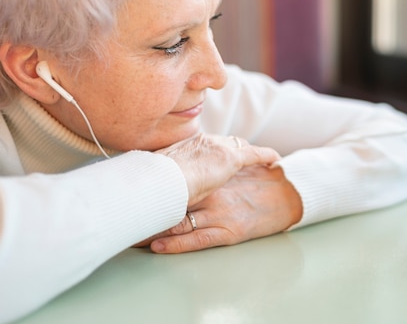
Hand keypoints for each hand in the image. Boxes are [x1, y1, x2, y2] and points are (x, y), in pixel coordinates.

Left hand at [135, 164, 302, 252]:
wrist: (289, 195)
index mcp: (210, 171)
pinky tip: (159, 246)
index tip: (125, 189)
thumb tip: (180, 161)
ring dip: (152, 228)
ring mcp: (219, 211)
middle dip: (144, 207)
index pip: (174, 178)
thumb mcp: (233, 165)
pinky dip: (176, 244)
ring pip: (178, 220)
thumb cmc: (260, 180)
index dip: (149, 185)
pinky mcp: (229, 230)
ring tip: (128, 235)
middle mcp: (212, 190)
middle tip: (118, 212)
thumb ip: (208, 161)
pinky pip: (197, 238)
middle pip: (170, 199)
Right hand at [157, 134, 279, 205]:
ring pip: (241, 145)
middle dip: (237, 148)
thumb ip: (170, 179)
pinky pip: (255, 154)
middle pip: (226, 142)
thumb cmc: (155, 185)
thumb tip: (165, 188)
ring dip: (251, 152)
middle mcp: (204, 141)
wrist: (159, 182)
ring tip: (262, 159)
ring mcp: (217, 147)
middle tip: (245, 159)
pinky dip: (266, 155)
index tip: (220, 157)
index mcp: (187, 145)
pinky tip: (276, 160)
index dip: (218, 150)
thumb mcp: (162, 179)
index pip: (208, 144)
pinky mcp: (229, 158)